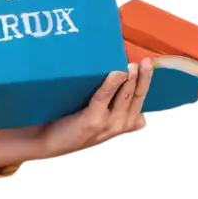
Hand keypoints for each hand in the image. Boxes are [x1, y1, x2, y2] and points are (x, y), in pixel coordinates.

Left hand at [37, 58, 153, 156]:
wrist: (49, 138)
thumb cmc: (73, 123)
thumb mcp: (100, 119)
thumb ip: (119, 115)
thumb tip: (144, 120)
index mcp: (126, 122)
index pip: (141, 96)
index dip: (147, 79)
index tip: (148, 61)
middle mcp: (121, 124)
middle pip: (136, 95)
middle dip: (142, 77)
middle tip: (145, 60)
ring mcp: (108, 124)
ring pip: (124, 96)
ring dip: (129, 79)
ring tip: (130, 65)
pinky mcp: (93, 121)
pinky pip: (104, 98)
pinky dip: (111, 85)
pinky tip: (116, 73)